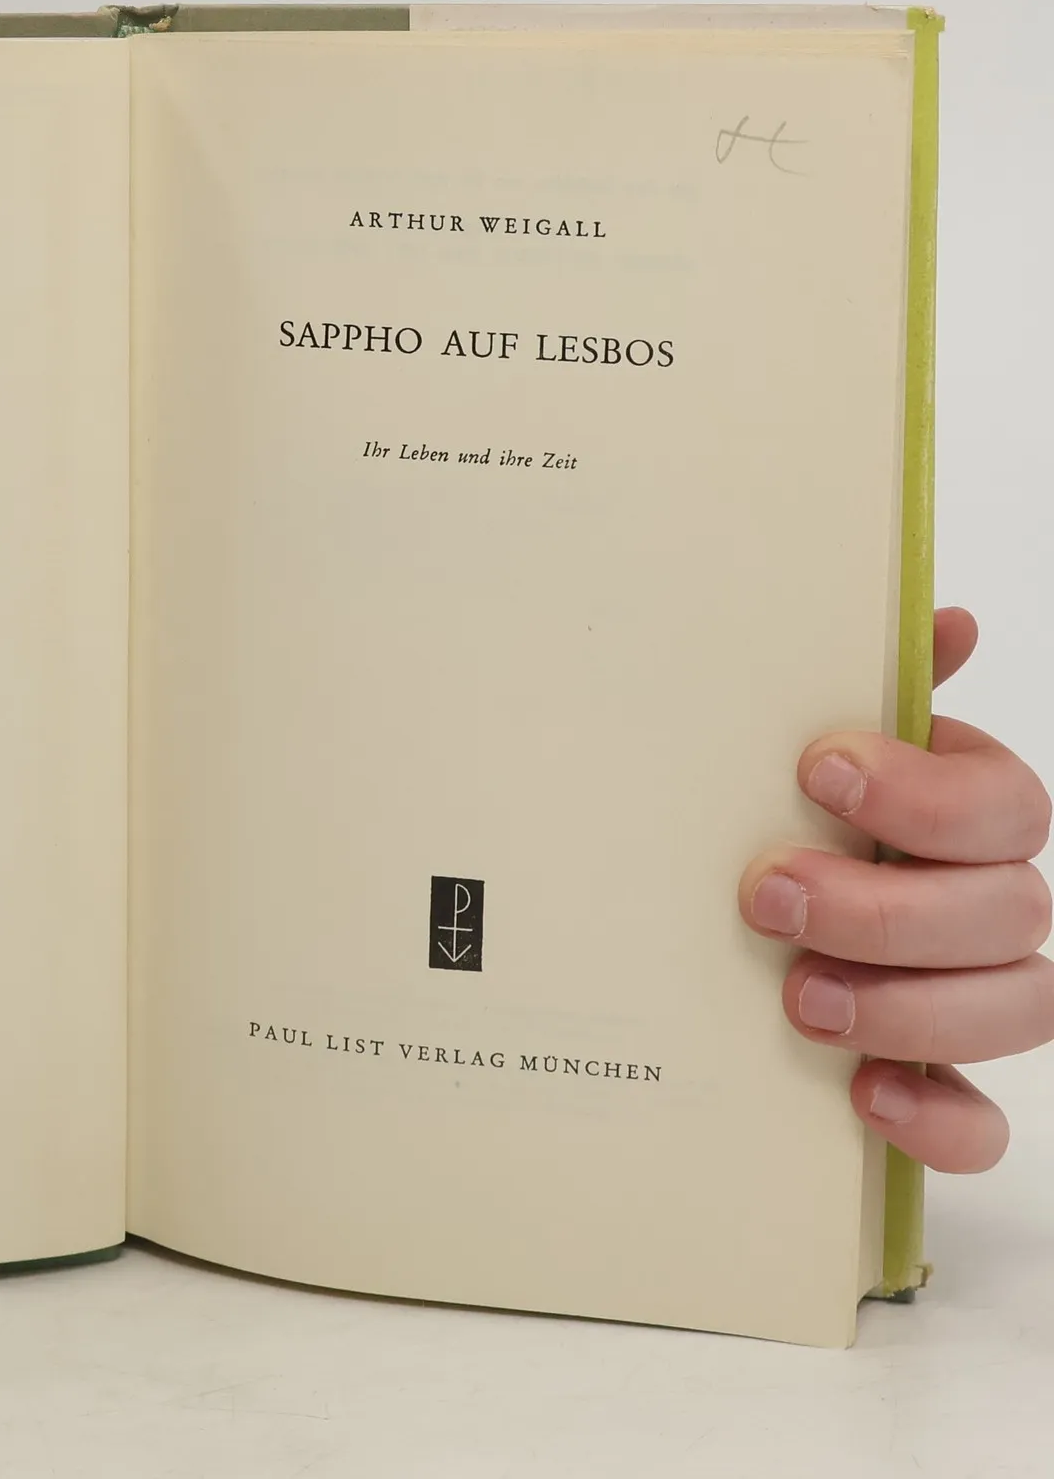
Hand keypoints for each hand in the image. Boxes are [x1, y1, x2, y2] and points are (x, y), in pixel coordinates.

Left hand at [739, 608, 1052, 1170]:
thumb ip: (871, 686)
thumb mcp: (804, 741)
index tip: (816, 773)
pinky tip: (864, 1096)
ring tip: (799, 997)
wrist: (726, 912)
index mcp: (969, 813)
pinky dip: (936, 1118)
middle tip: (767, 896)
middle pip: (1005, 911)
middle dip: (884, 908)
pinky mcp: (939, 1083)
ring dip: (907, 1006)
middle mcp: (990, 904)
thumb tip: (943, 619)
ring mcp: (974, 997)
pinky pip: (980, 1122)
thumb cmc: (783, 813)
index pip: (1004, 805)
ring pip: (1014, 1009)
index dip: (921, 794)